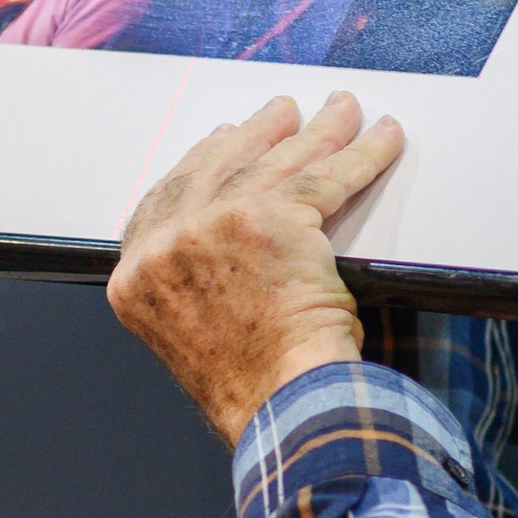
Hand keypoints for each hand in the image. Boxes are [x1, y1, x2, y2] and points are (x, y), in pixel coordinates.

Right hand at [109, 90, 403, 445]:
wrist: (277, 407)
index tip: (219, 143)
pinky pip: (327, 175)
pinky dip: (362, 154)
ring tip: (338, 110)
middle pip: (217, 169)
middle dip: (254, 136)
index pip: (162, 202)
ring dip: (315, 131)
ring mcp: (214, 225)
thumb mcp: (191, 335)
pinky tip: (382, 136)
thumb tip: (222, 258)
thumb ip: (192, 286)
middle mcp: (166, 244)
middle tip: (280, 115)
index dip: (197, 166)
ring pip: (275, 163)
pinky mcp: (273, 217)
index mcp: (136, 278)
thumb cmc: (247, 390)